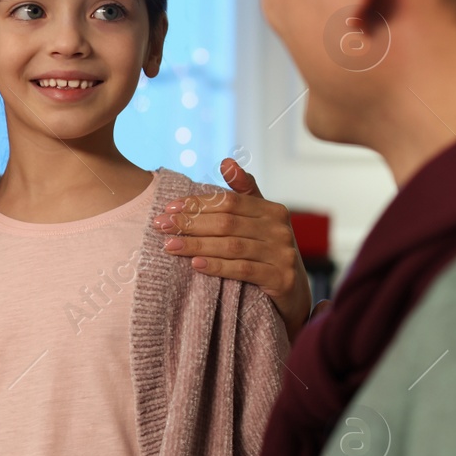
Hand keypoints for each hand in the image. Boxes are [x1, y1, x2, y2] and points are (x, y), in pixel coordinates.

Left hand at [153, 158, 312, 339]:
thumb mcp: (259, 221)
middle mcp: (280, 229)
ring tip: (170, 246)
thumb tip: (227, 161)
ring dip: (197, 245)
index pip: (229, 202)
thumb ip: (244, 193)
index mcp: (273, 210)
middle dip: (190, 223)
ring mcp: (282, 254)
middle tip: (161, 226)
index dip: (197, 204)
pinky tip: (196, 265)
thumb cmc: (268, 252)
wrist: (295, 294)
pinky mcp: (281, 278)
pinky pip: (243, 269)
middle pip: (227, 222)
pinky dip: (218, 266)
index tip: (168, 208)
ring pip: (232, 246)